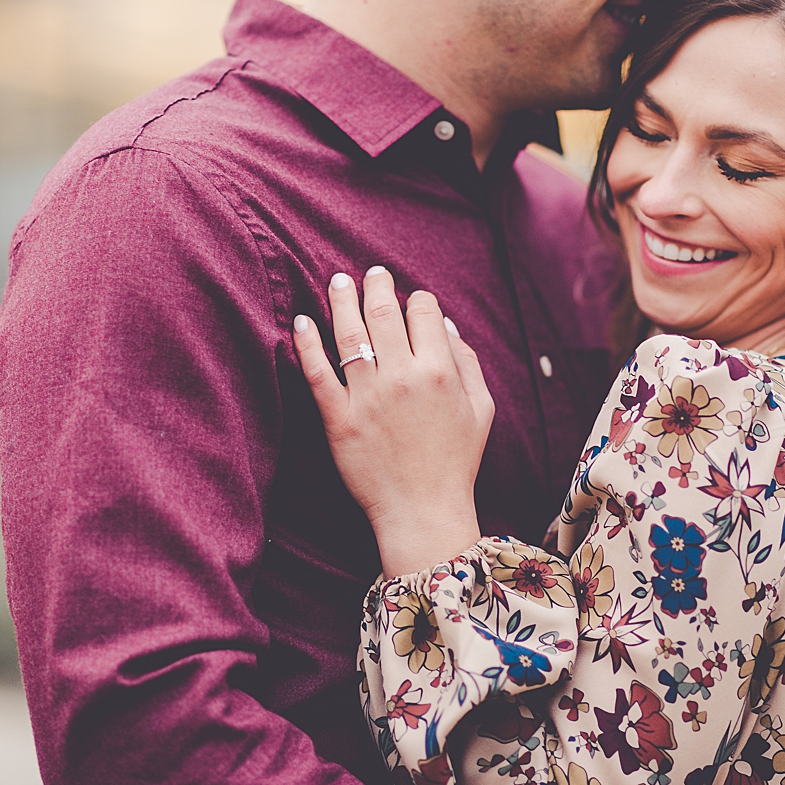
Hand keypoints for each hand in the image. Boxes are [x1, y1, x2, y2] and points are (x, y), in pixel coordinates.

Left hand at [292, 266, 492, 576]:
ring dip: (341, 300)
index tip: (410, 300)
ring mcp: (368, 398)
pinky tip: (303, 322)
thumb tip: (447, 326)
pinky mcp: (339, 420)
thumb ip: (468, 364)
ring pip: (349, 334)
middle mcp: (403, 378)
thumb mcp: (481, 410)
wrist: (422, 511)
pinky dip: (307, 344)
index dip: (417, 299)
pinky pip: (317, 373)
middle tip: (370, 273)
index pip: (425, 312)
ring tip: (337, 281)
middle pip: (384, 313)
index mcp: (440, 372)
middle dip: (376, 285)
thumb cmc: (456, 461)